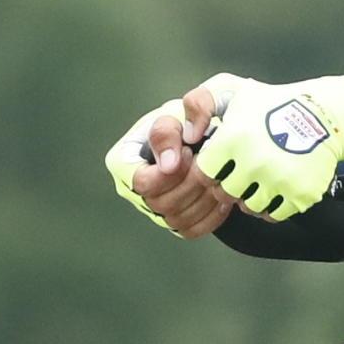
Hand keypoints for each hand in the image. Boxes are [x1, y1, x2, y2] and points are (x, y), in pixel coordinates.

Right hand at [105, 89, 231, 237]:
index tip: (191, 152)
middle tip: (208, 163)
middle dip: (190, 184)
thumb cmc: (186, 120)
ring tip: (217, 175)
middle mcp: (131, 189)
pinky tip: (222, 193)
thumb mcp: (175, 113)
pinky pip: (192, 229)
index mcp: (122, 161)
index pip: (142, 182)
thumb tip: (168, 165)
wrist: (204, 135)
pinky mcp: (173, 222)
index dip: (170, 173)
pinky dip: (212, 214)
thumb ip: (167, 132)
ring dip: (204, 198)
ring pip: (177, 219)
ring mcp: (152, 210)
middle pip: (160, 204)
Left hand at [195, 73, 343, 220]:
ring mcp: (278, 181)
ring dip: (251, 196)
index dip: (211, 169)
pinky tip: (276, 186)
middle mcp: (255, 162)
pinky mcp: (299, 195)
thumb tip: (188, 135)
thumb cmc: (271, 103)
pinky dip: (272, 204)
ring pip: (248, 207)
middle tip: (243, 169)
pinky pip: (273, 214)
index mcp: (233, 139)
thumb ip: (200, 104)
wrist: (322, 115)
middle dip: (229, 184)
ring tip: (261, 176)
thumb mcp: (232, 92)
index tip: (222, 161)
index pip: (204, 174)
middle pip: (225, 194)